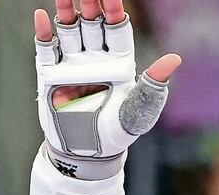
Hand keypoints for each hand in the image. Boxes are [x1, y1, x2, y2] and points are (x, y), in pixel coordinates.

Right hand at [33, 0, 180, 177]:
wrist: (87, 155)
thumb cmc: (117, 133)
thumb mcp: (138, 112)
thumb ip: (153, 86)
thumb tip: (174, 59)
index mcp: (118, 63)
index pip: (117, 28)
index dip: (114, 9)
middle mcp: (96, 58)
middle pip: (92, 22)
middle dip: (90, 2)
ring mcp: (72, 64)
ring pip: (69, 29)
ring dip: (67, 10)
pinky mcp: (50, 74)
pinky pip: (47, 49)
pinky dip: (44, 33)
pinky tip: (43, 16)